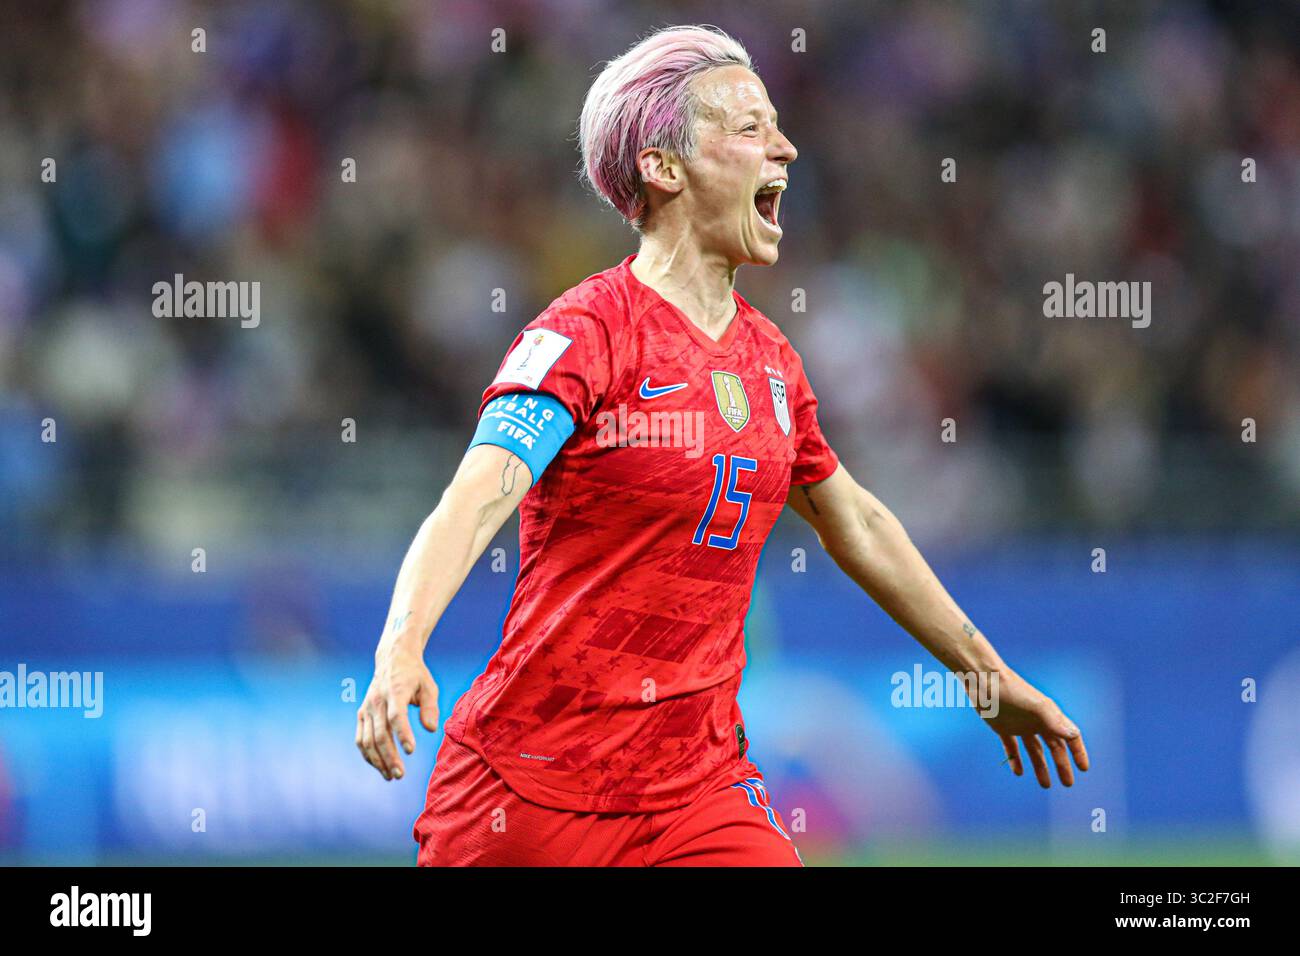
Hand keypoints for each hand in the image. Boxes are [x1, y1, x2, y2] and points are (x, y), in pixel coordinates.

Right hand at [355, 644, 439, 780]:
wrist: (393, 659)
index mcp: (395, 692)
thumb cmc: (415, 675)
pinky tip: (379, 766)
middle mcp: (377, 701)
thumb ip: (430, 707)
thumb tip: (431, 729)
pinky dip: (368, 754)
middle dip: (389, 756)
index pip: (397, 716)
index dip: (403, 734)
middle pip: (380, 733)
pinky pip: (361, 738)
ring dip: (378, 760)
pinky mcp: (362, 714)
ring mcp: (367, 708)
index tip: (411, 751)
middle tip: (400, 774)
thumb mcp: (429, 686)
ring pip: (367, 740)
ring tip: (391, 776)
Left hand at [979, 669, 1089, 787]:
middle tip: (1068, 784)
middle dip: (1062, 765)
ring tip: (1046, 785)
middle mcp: (1036, 721)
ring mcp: (1020, 725)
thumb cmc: (1011, 690)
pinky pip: (1012, 747)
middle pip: (1054, 747)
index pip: (1069, 736)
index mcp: (1049, 716)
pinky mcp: (1002, 727)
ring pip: (1034, 750)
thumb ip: (1054, 720)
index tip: (1084, 768)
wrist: (984, 680)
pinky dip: (1015, 759)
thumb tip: (1073, 734)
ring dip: (1040, 767)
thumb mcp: (1035, 706)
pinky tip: (1018, 772)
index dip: (1078, 752)